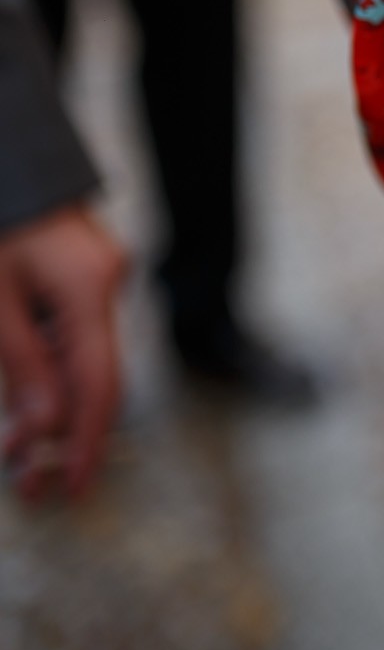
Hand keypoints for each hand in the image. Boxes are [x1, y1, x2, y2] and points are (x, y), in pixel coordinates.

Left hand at [0, 205, 125, 498]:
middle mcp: (107, 284)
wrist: (4, 161)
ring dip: (52, 410)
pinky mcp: (83, 276)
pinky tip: (27, 405)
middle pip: (96, 377)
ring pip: (83, 361)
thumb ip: (20, 368)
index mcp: (89, 287)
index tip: (75, 488)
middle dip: (64, 436)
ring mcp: (99, 278)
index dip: (89, 442)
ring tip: (18, 456)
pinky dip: (49, 376)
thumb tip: (41, 433)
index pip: (99, 382)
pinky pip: (73, 338)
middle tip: (29, 487)